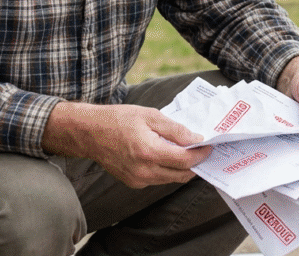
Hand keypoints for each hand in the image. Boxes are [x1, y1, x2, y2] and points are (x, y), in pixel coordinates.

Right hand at [42, 101, 211, 187]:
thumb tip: (196, 139)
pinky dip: (166, 170)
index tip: (209, 146)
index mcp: (149, 152)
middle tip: (202, 150)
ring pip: (170, 179)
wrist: (89, 133)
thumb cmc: (118, 119)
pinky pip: (158, 179)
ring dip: (181, 168)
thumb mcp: (150, 116)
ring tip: (185, 151)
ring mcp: (138, 180)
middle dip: (195, 163)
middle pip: (181, 174)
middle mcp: (144, 171)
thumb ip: (175, 129)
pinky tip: (165, 155)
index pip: (185, 160)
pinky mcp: (133, 183)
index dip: (201, 154)